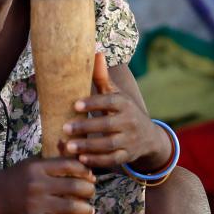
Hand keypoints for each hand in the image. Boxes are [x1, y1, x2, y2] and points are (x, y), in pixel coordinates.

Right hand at [0, 157, 95, 213]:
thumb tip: (88, 172)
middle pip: (75, 186)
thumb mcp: (36, 163)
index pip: (70, 165)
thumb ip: (58, 163)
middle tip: (90, 192)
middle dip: (89, 190)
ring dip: (87, 209)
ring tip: (89, 210)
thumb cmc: (23, 176)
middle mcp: (38, 184)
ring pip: (72, 207)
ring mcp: (37, 203)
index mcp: (39, 167)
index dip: (85, 171)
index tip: (90, 176)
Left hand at [63, 53, 170, 170]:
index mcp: (125, 104)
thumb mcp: (116, 94)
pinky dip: (97, 161)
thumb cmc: (124, 112)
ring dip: (88, 146)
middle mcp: (130, 122)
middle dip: (86, 127)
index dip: (94, 102)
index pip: (110, 102)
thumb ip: (102, 78)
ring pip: (109, 145)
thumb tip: (95, 52)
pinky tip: (81, 159)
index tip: (75, 104)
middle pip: (108, 125)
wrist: (148, 137)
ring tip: (69, 146)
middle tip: (65, 128)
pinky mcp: (127, 156)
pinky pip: (112, 160)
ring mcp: (130, 140)